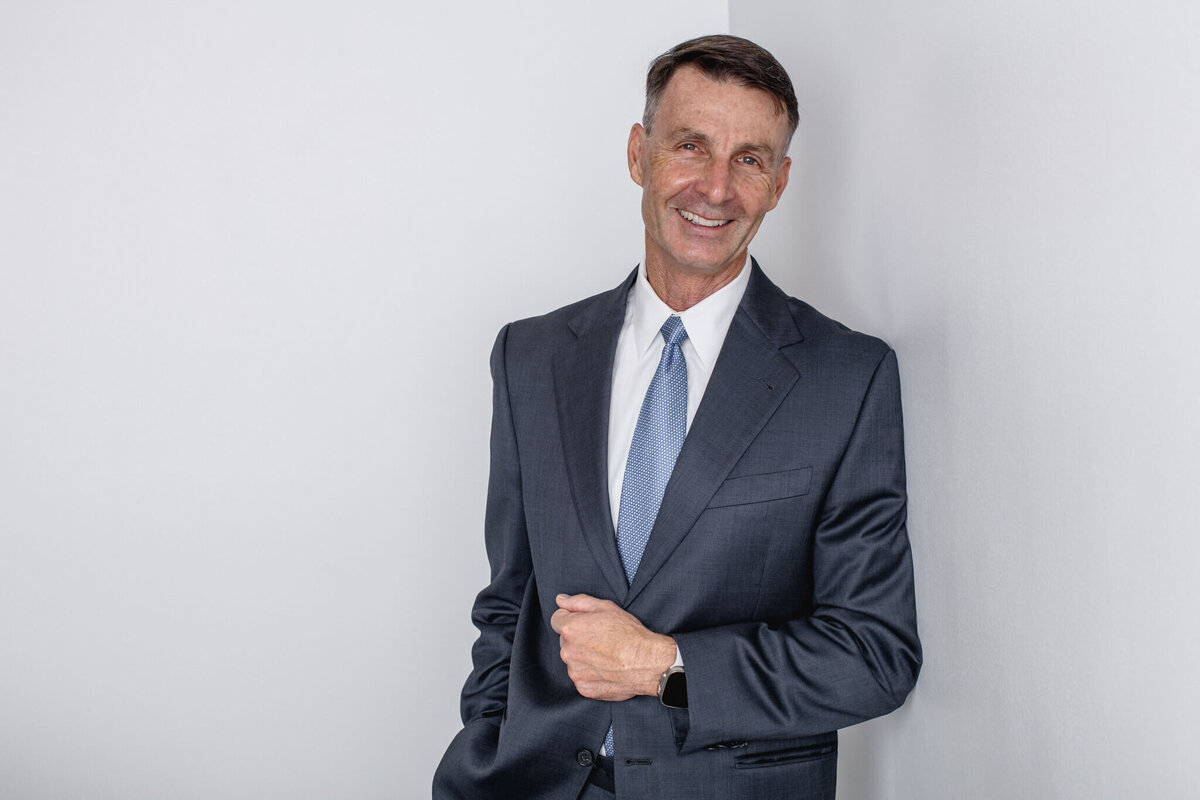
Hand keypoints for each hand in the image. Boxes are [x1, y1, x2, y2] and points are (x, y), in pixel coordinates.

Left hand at [550, 593, 675, 700]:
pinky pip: (582, 678)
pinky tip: (607, 668)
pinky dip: (591, 674)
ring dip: (584, 657)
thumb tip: (560, 600)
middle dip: (578, 639)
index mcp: (570, 629)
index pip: (557, 620)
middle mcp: (568, 652)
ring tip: (607, 655)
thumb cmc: (629, 633)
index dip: (572, 618)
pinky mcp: (584, 688)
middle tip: (601, 639)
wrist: (647, 662)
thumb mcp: (606, 607)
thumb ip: (578, 602)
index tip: (586, 623)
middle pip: (565, 641)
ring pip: (574, 661)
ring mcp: (575, 672)